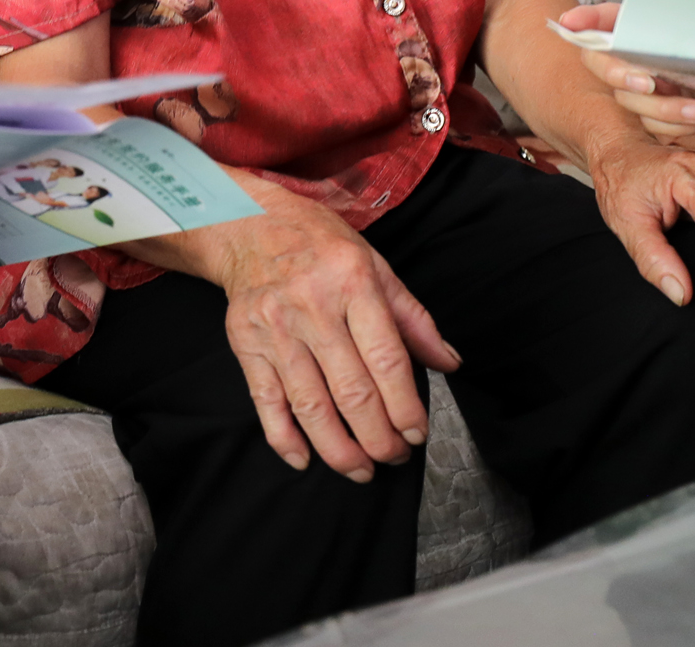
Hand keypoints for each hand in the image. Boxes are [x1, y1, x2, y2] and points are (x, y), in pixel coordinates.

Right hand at [181, 188, 461, 482]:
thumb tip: (448, 363)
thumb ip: (413, 318)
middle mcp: (312, 307)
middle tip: (394, 458)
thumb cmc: (320, 244)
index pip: (385, 358)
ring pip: (310, 405)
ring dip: (339, 449)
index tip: (417, 433)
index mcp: (352, 283)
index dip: (405, 405)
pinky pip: (266, 402)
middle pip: (351, 391)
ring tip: (361, 470)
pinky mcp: (245, 345)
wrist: (249, 224)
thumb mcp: (376, 266)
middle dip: (378, 438)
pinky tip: (305, 460)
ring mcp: (275, 329)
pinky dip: (285, 439)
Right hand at [556, 4, 694, 149]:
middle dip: (624, 75)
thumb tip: (625, 11)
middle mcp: (641, 64)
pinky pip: (657, 131)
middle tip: (651, 83)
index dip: (585, 23)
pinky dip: (683, 130)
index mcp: (645, 35)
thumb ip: (669, 20)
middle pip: (607, 69)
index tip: (571, 25)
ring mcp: (650, 97)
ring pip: (633, 106)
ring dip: (667, 110)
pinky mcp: (665, 127)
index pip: (600, 24)